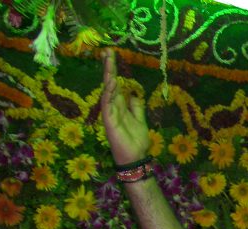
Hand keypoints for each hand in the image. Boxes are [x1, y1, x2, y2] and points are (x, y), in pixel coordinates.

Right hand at [99, 48, 150, 164]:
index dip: (114, 71)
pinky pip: (107, 104)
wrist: (136, 157)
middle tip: (108, 52)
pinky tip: (111, 82)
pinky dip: (108, 93)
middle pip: (110, 84)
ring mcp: (110, 113)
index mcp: (120, 106)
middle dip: (109, 68)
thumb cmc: (137, 141)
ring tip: (108, 62)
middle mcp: (113, 107)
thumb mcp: (141, 120)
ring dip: (108, 76)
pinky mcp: (108, 121)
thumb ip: (136, 107)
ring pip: (107, 91)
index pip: (116, 85)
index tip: (113, 56)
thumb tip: (134, 94)